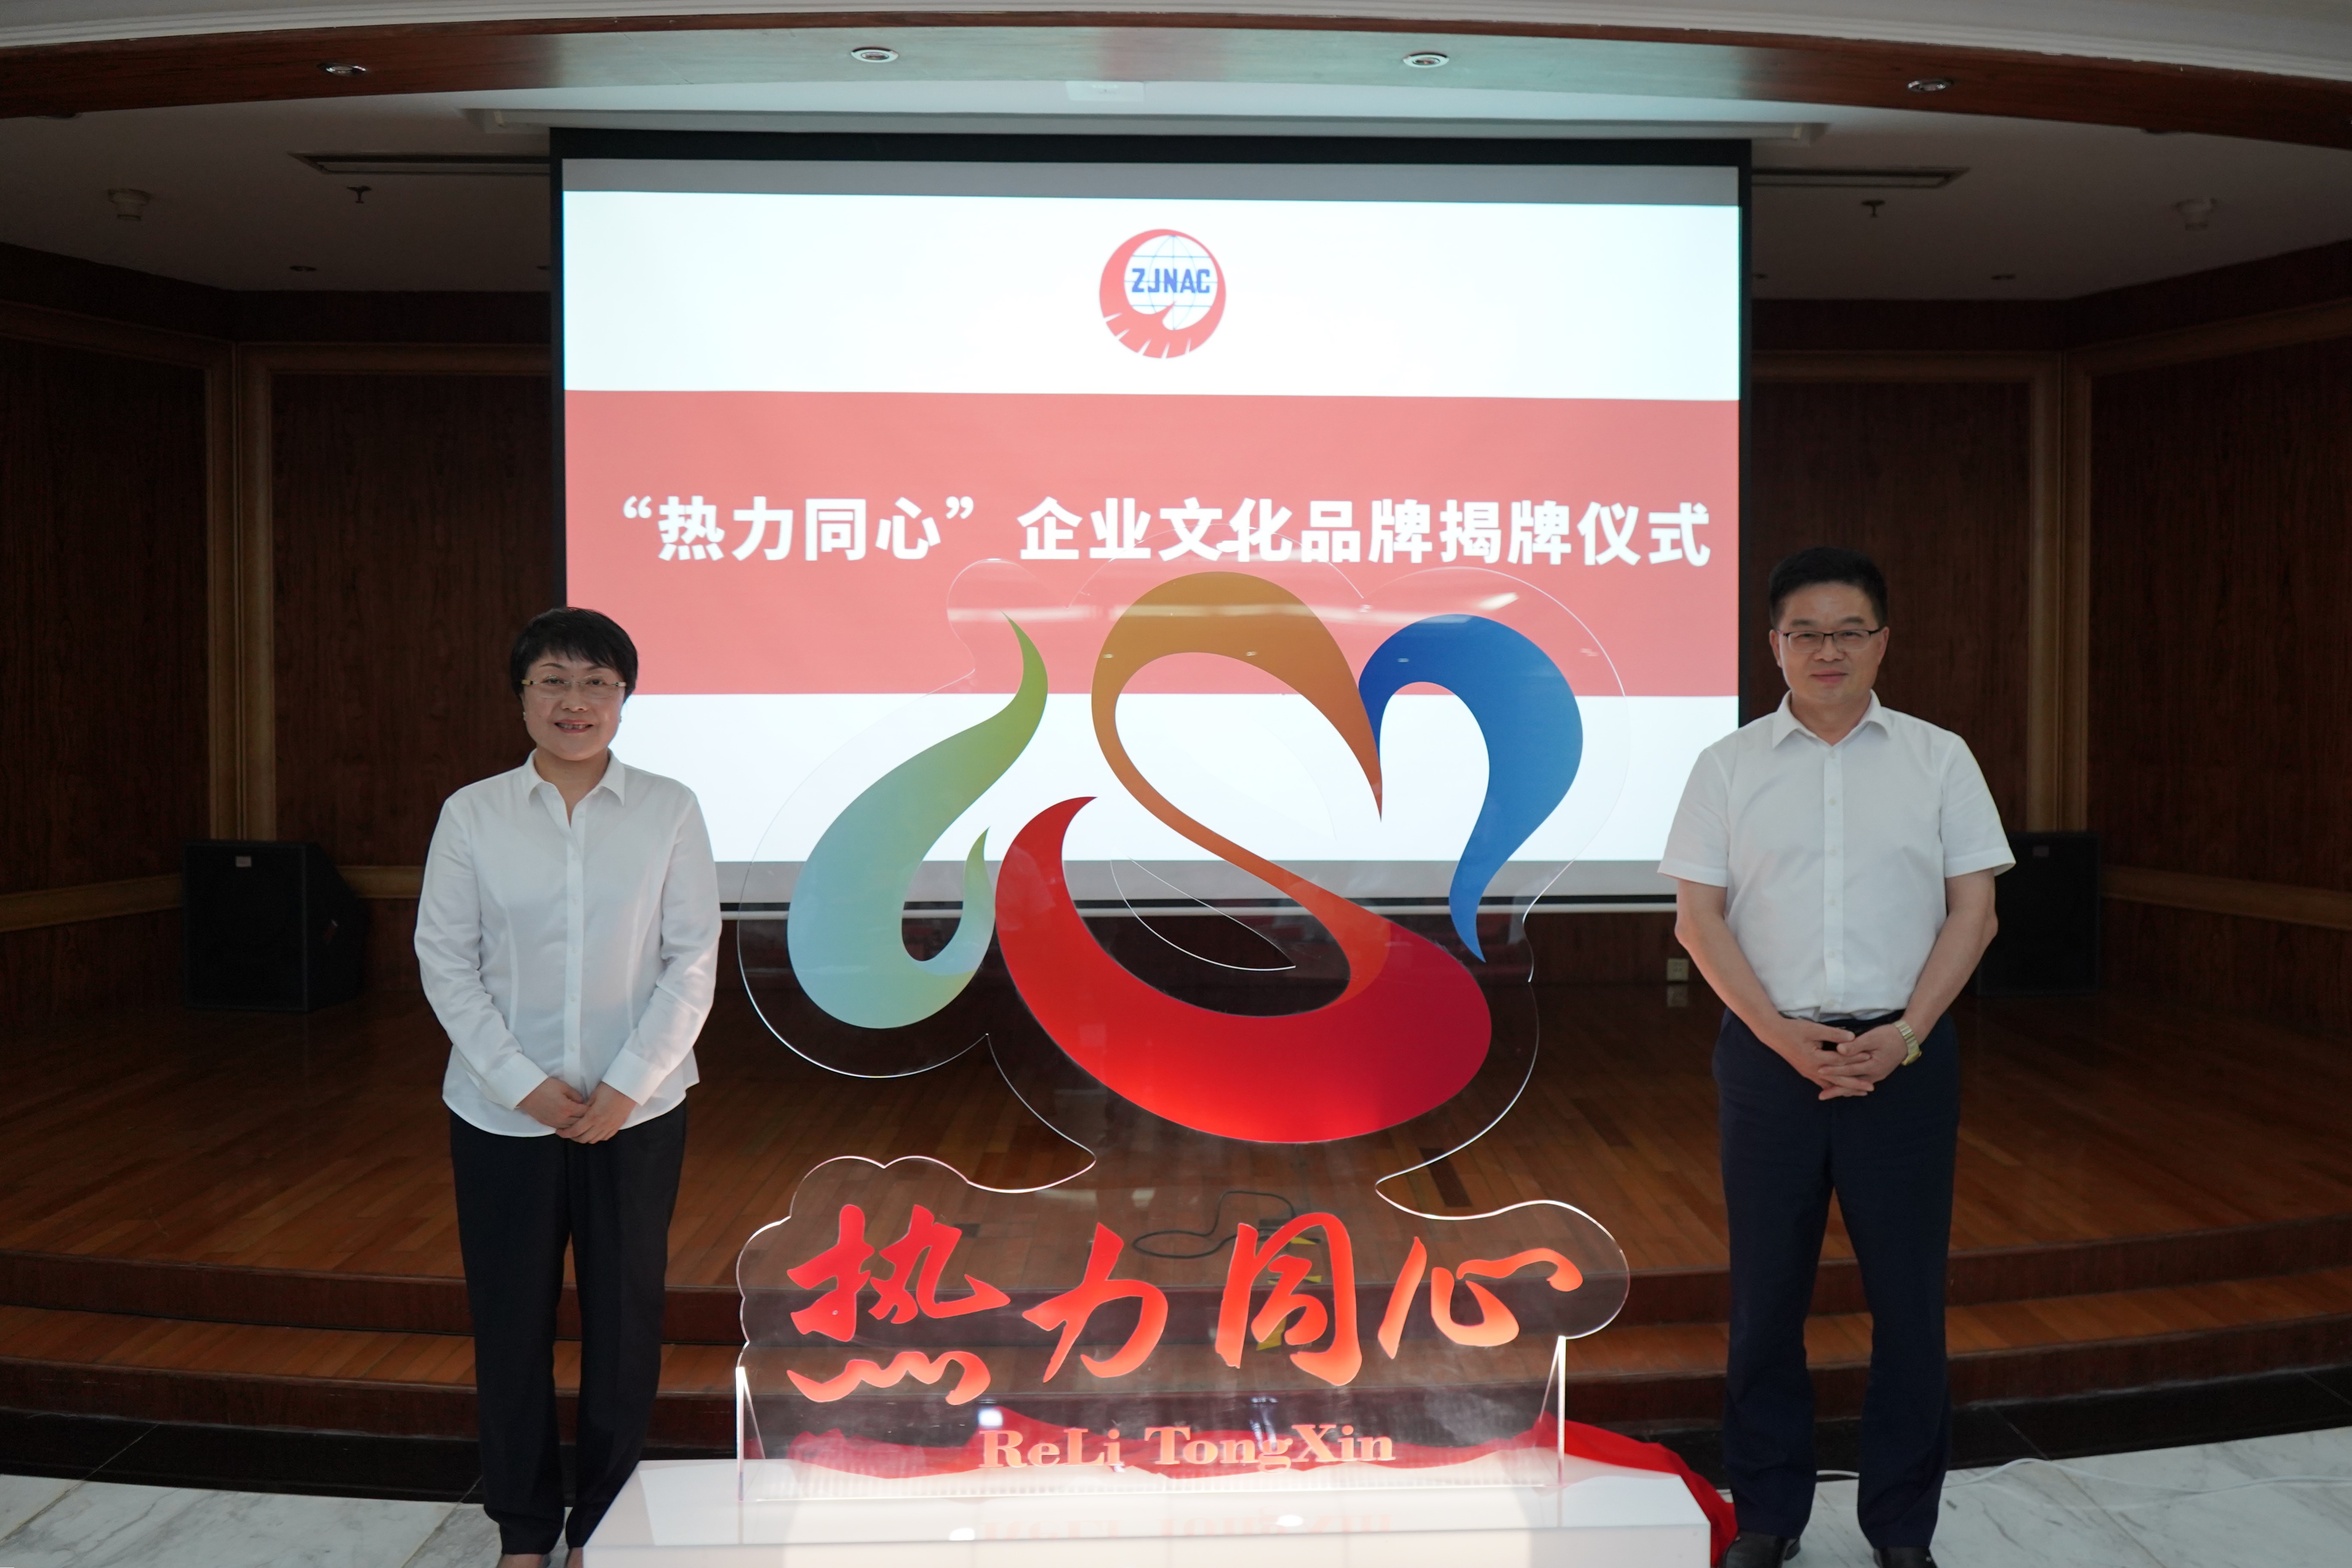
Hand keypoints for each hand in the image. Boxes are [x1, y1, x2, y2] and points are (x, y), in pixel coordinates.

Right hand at [517, 1075, 586, 1131]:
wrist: (526, 1091)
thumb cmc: (546, 1086)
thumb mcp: (564, 1087)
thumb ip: (576, 1095)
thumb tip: (583, 1102)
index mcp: (568, 1108)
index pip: (585, 1113)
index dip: (591, 1109)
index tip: (594, 1107)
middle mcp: (562, 1118)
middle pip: (579, 1122)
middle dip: (586, 1118)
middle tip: (590, 1114)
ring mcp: (554, 1122)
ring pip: (570, 1128)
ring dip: (577, 1124)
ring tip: (582, 1120)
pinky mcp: (547, 1124)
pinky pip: (561, 1128)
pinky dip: (567, 1126)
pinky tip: (570, 1123)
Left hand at [560, 1081, 637, 1143]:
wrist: (629, 1088)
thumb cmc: (610, 1088)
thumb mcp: (594, 1095)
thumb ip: (584, 1107)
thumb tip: (577, 1114)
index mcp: (593, 1116)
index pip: (575, 1131)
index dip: (565, 1133)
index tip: (559, 1131)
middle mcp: (601, 1125)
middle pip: (583, 1139)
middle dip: (573, 1137)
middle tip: (568, 1132)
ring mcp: (610, 1127)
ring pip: (594, 1140)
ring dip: (585, 1138)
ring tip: (580, 1132)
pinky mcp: (617, 1126)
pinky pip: (605, 1137)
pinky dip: (597, 1137)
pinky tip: (594, 1131)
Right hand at [1756, 1015, 1877, 1099]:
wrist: (1774, 1034)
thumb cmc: (1794, 1029)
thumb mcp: (1814, 1029)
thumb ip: (1833, 1034)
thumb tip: (1852, 1038)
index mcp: (1816, 1058)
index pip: (1840, 1060)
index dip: (1855, 1058)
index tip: (1869, 1057)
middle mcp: (1813, 1069)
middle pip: (1838, 1078)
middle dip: (1855, 1083)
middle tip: (1871, 1087)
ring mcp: (1809, 1073)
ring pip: (1831, 1084)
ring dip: (1846, 1089)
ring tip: (1860, 1092)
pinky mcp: (1806, 1072)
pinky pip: (1822, 1083)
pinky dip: (1833, 1087)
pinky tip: (1840, 1091)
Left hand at [1825, 1024, 1909, 1096]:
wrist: (1907, 1038)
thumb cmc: (1889, 1035)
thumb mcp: (1872, 1037)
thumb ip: (1856, 1045)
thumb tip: (1839, 1049)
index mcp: (1873, 1065)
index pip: (1849, 1069)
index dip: (1834, 1070)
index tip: (1819, 1071)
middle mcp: (1875, 1075)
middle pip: (1852, 1084)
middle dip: (1836, 1089)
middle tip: (1821, 1096)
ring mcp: (1877, 1076)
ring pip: (1856, 1086)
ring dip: (1842, 1090)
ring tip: (1828, 1095)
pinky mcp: (1877, 1074)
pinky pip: (1861, 1083)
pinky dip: (1851, 1087)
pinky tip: (1843, 1090)